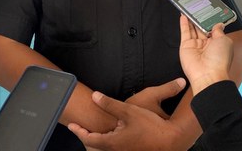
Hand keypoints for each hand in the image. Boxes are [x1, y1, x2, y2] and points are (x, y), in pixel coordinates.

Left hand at [68, 82, 187, 150]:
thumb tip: (94, 96)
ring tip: (93, 130)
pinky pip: (114, 147)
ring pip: (105, 147)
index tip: (71, 125)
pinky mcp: (132, 150)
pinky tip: (112, 133)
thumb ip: (109, 104)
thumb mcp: (128, 111)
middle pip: (95, 145)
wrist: (171, 141)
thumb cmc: (150, 126)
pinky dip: (108, 140)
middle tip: (79, 128)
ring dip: (97, 139)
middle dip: (86, 136)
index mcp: (112, 142)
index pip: (88, 138)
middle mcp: (116, 150)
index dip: (78, 131)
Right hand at [178, 15, 232, 93]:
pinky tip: (183, 16)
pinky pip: (184, 33)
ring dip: (191, 19)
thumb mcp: (225, 41)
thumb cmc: (220, 60)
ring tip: (189, 9)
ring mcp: (195, 45)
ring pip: (192, 29)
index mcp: (217, 44)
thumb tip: (218, 24)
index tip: (209, 10)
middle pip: (201, 28)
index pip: (212, 29)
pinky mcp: (186, 46)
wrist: (208, 74)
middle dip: (200, 18)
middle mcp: (206, 45)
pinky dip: (183, 24)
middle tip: (198, 7)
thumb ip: (219, 30)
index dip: (210, 20)